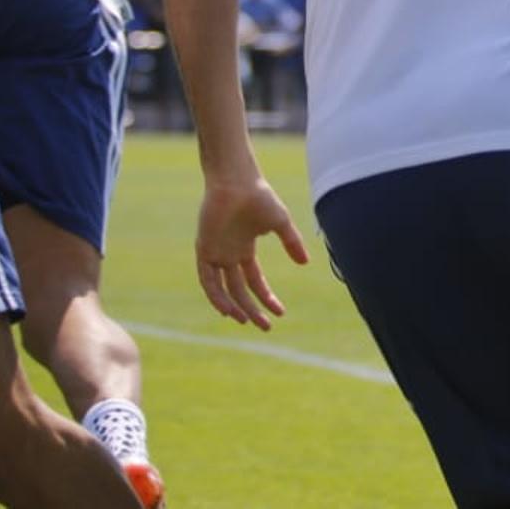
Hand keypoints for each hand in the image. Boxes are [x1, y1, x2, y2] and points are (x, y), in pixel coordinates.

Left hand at [196, 175, 308, 330]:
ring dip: (233, 307)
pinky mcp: (204, 250)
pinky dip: (216, 296)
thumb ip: (292, 243)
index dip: (267, 298)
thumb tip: (305, 263)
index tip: (281, 312)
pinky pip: (207, 280)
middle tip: (265, 326)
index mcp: (245, 250)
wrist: (237, 183)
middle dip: (253, 309)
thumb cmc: (259, 198)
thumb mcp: (281, 223)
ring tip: (246, 320)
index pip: (255, 281)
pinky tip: (227, 308)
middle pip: (239, 291)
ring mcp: (216, 254)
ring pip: (222, 289)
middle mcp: (229, 255)